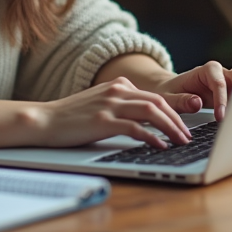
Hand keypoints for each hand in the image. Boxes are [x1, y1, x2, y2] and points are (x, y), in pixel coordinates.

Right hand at [31, 77, 192, 148]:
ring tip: (181, 141)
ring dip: (171, 127)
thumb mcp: (100, 103)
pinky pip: (135, 128)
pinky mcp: (103, 121)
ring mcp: (110, 105)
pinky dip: (152, 137)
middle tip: (188, 135)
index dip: (174, 110)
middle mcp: (117, 91)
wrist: (44, 120)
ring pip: (152, 111)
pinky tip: (160, 146)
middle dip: (178, 120)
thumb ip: (121, 104)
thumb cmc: (71, 117)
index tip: (184, 125)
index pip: (155, 96)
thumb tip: (145, 120)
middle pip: (158, 102)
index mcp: (119, 85)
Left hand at [150, 61, 231, 119]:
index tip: (220, 117)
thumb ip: (181, 101)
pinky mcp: (230, 94)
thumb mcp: (169, 98)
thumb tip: (197, 103)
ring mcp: (227, 83)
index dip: (222, 100)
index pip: (219, 83)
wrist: (170, 91)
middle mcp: (220, 74)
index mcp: (206, 71)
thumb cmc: (170, 92)